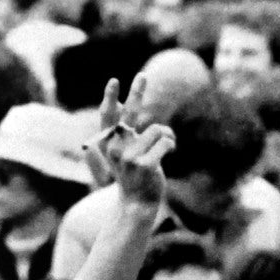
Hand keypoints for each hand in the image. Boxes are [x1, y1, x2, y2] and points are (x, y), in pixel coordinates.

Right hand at [85, 76, 175, 208]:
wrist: (137, 203)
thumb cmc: (134, 175)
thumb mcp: (125, 154)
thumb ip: (125, 133)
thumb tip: (124, 107)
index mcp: (109, 145)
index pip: (108, 117)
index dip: (111, 98)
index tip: (114, 80)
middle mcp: (116, 149)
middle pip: (129, 115)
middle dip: (136, 93)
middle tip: (142, 75)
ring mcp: (129, 158)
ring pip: (157, 129)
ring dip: (166, 136)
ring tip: (163, 148)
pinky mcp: (145, 165)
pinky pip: (167, 141)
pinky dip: (172, 145)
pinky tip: (168, 155)